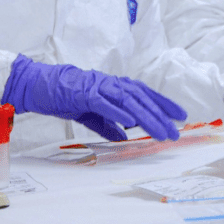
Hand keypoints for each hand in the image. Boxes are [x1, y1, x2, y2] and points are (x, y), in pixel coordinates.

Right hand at [2, 55, 186, 140]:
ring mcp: (100, 88)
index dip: (165, 104)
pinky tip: (130, 122)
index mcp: (117, 88)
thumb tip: (123, 138)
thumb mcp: (93, 115)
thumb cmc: (69, 97)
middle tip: (175, 132)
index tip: (181, 117)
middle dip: (160, 117)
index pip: (147, 95)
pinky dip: (117, 111)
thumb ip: (109, 125)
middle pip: (142, 100)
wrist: (42, 85)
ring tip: (160, 131)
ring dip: (146, 117)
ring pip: (129, 102)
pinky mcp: (85, 94)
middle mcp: (113, 84)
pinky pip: (104, 103)